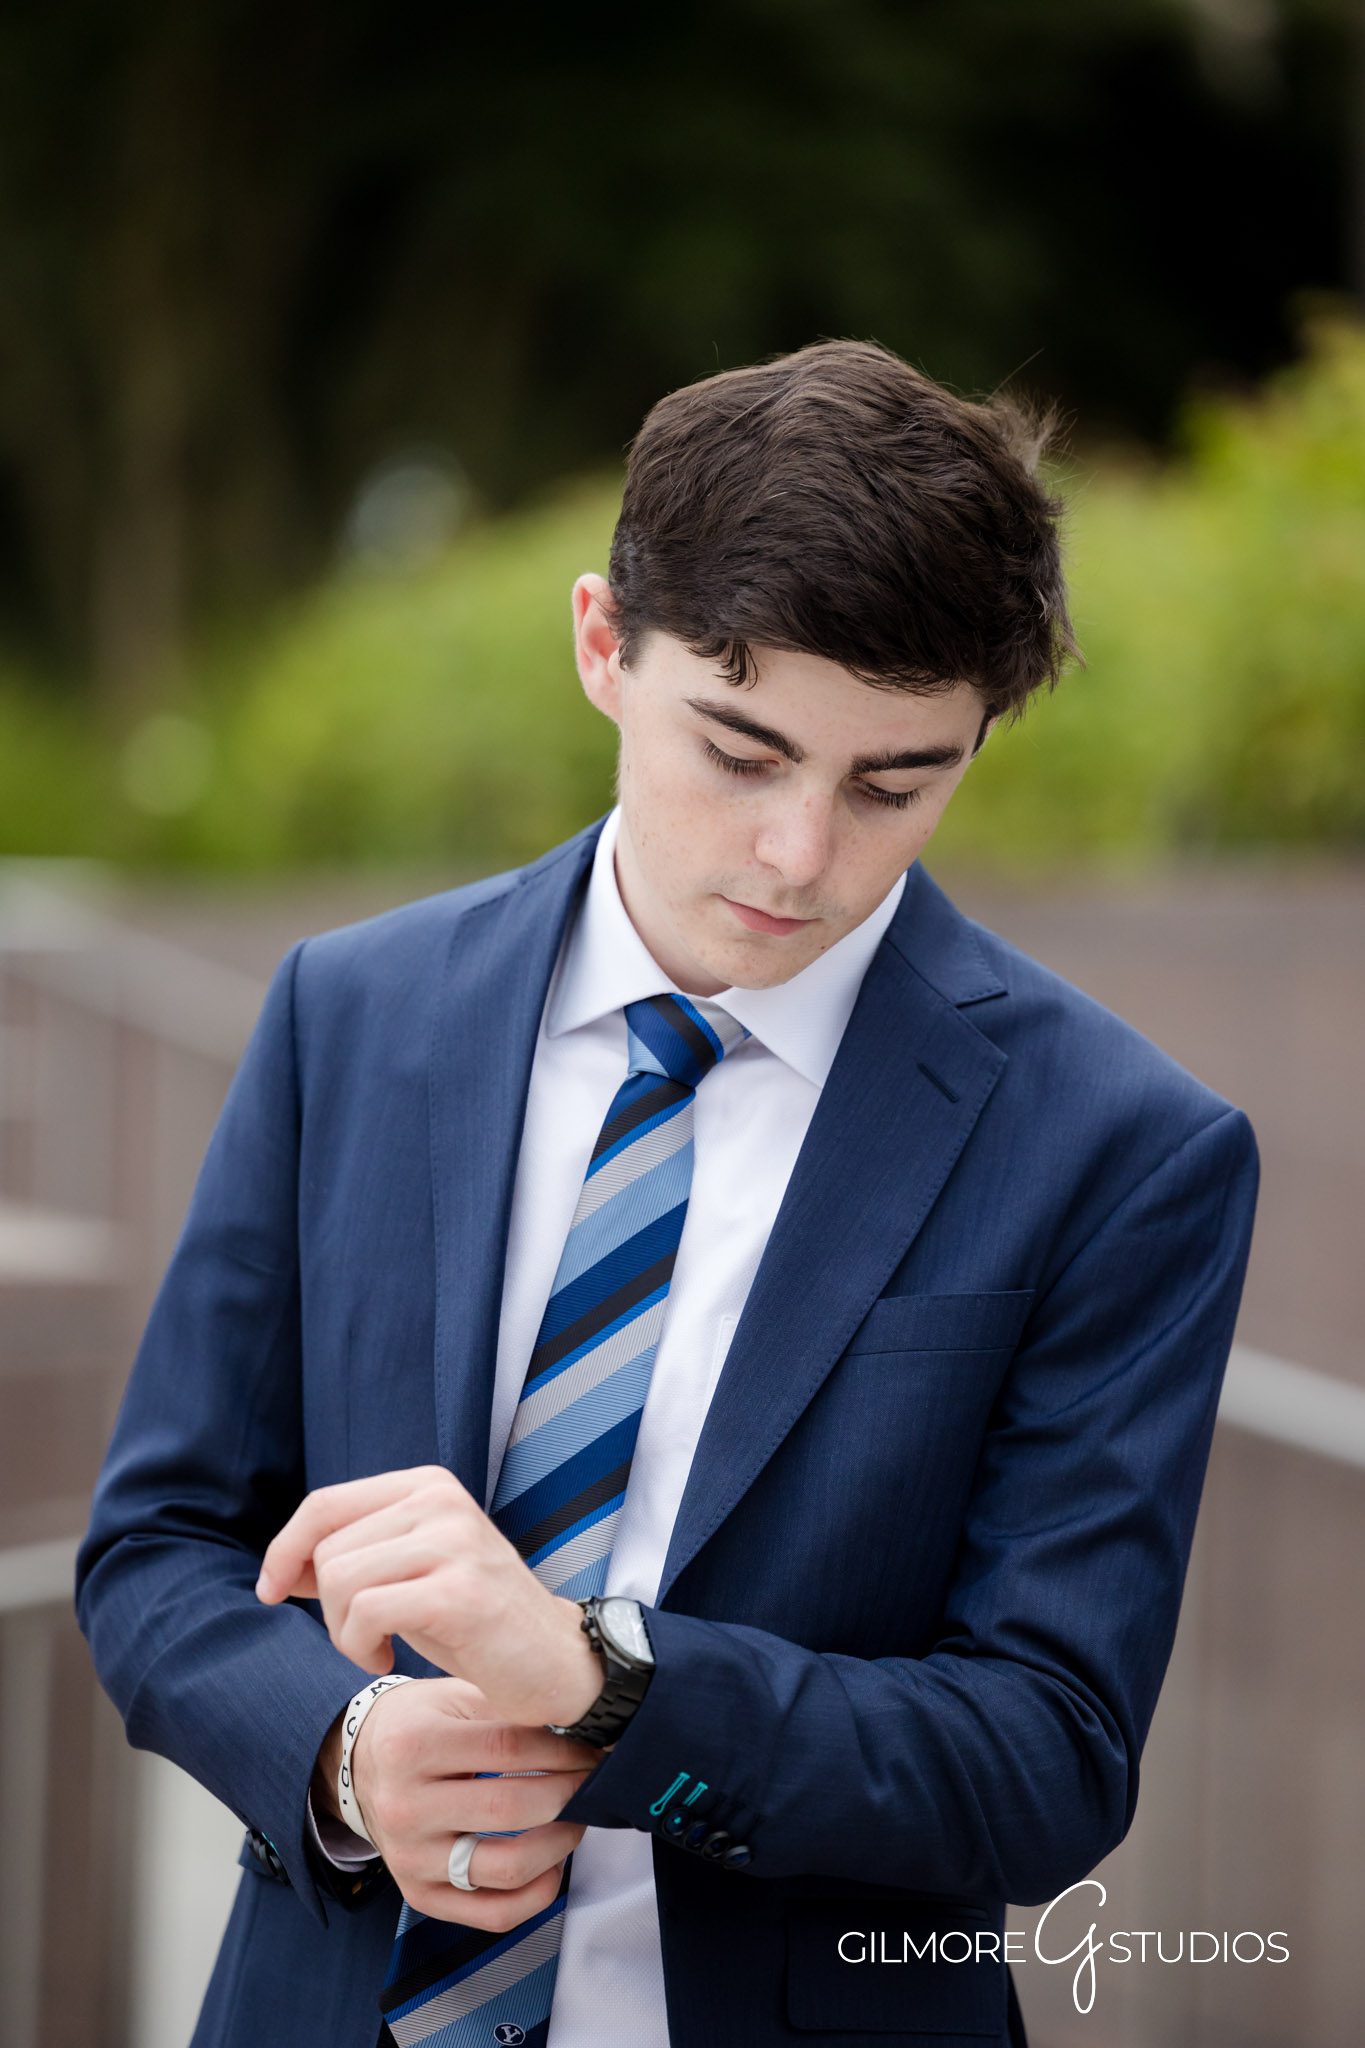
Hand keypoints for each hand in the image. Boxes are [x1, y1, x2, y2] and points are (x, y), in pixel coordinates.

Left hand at [255, 1465, 603, 1727]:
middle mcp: (441, 1501)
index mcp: (428, 1486)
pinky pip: (366, 1613)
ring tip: (378, 1647)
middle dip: (328, 1606)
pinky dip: (360, 1648)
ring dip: (343, 1632)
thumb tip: (278, 1566)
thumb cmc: (474, 1621)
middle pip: (327, 1550)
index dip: (284, 1549)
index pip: (325, 1504)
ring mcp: (453, 1542)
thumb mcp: (408, 1575)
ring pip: (339, 1581)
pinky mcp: (459, 1591)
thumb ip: (353, 1558)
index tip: (270, 1590)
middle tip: (366, 1635)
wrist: (554, 1662)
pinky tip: (387, 1659)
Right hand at [322, 1674, 601, 1930]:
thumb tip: (576, 1720)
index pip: (507, 1748)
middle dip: (568, 1794)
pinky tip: (552, 1865)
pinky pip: (492, 1914)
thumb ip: (505, 1706)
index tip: (592, 1748)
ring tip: (576, 1819)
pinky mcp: (420, 1895)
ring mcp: (411, 1858)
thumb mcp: (452, 1695)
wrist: (359, 1764)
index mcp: (413, 1745)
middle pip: (509, 1809)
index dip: (561, 1749)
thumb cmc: (419, 1723)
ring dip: (560, 1845)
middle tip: (593, 1781)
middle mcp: (405, 1807)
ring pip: (506, 1868)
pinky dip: (537, 1894)